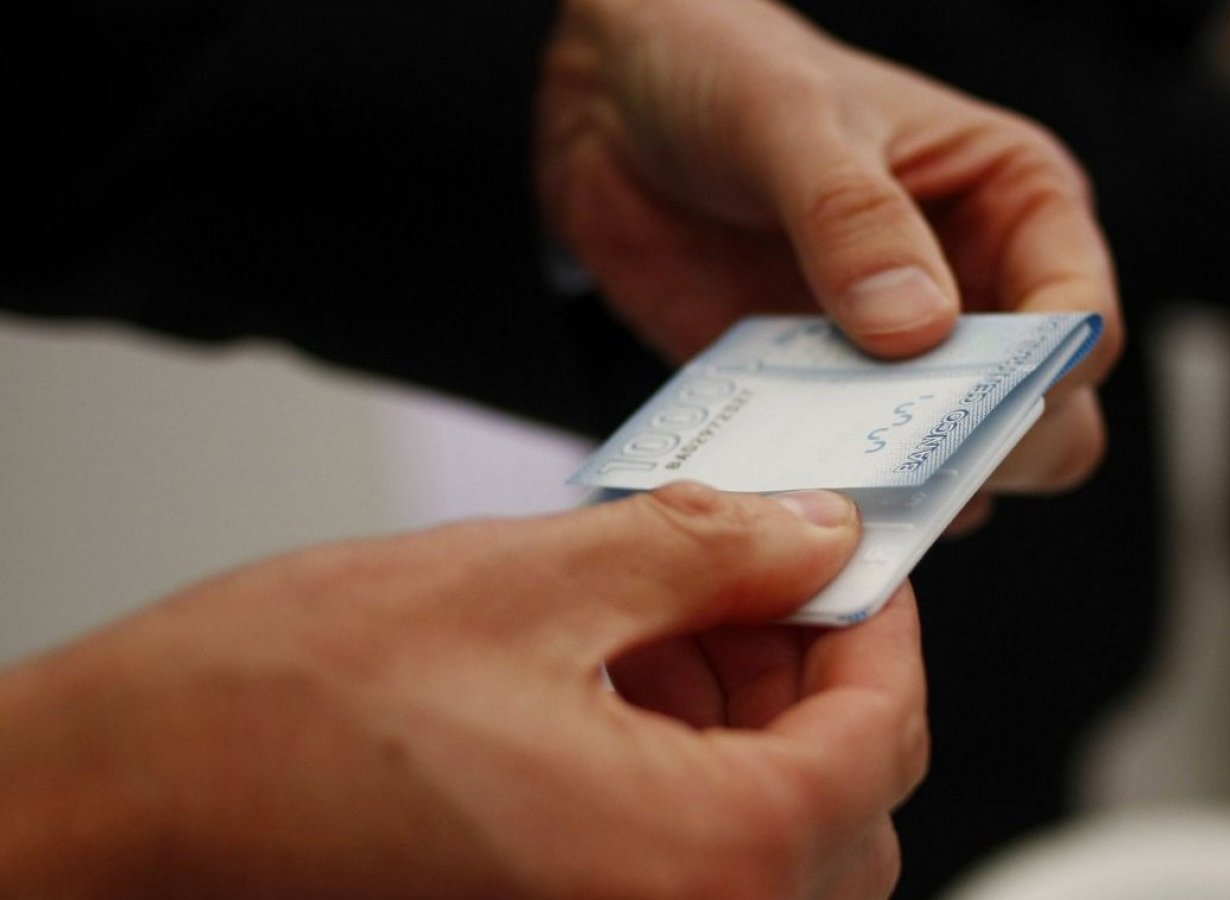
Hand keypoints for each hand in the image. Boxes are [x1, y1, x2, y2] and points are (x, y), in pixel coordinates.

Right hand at [0, 484, 927, 898]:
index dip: (877, 628)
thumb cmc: (274, 720)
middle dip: (809, 680)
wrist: (113, 815)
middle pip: (840, 812)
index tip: (849, 560)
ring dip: (748, 736)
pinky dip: (686, 792)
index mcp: (695, 866)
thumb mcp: (527, 584)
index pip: (878, 740)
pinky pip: (685, 883)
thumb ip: (708, 553)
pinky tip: (615, 702)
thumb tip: (814, 534)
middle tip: (751, 582)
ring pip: (770, 855)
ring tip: (661, 631)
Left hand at [537, 0, 1121, 499]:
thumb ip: (853, 218)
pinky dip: (819, 493)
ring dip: (899, 484)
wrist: (614, 106)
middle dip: (987, 451)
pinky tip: (769, 475)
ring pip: (957, 472)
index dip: (1049, 374)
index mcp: (1016, 206)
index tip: (980, 401)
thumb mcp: (792, 120)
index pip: (1083, 323)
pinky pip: (853, 478)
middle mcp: (979, 294)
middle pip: (1049, 425)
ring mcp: (904, 362)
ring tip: (824, 469)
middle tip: (901, 452)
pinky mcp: (826, 403)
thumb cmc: (730, 73)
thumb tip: (917, 327)